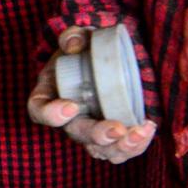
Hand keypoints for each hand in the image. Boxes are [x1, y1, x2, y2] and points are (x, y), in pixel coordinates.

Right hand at [30, 26, 155, 162]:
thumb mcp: (77, 37)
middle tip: (117, 129)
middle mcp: (68, 118)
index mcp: (50, 94)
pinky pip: (120, 150)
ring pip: (100, 150)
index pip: (40, 110)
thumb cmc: (87, 49)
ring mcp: (90, 129)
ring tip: (141, 132)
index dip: (51, 115)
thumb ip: (73, 37)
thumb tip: (75, 44)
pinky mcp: (112, 136)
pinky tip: (148, 129)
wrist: (106, 59)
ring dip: (120, 147)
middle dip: (97, 135)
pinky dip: (135, 145)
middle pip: (76, 134)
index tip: (71, 106)